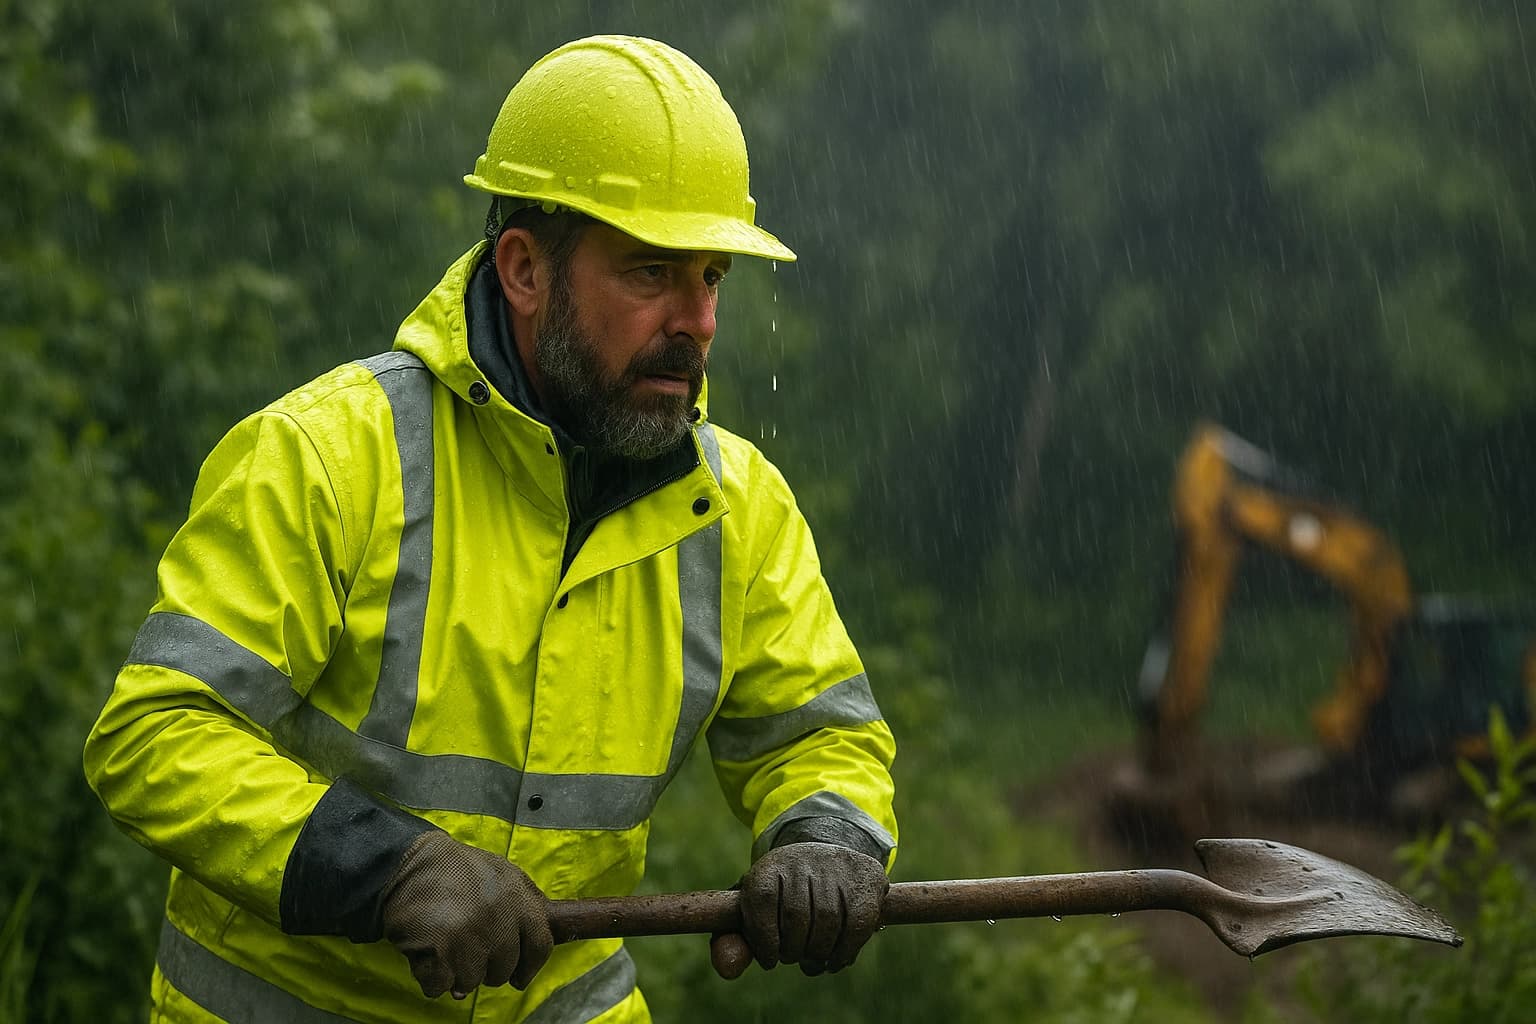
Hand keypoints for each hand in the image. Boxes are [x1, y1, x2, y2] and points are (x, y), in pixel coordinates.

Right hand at [380, 831, 552, 998]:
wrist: (408, 862)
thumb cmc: (457, 870)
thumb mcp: (504, 875)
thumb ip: (527, 905)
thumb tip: (551, 938)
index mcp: (518, 898)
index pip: (540, 946)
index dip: (530, 967)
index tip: (519, 978)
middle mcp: (498, 919)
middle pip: (504, 970)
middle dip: (487, 968)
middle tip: (469, 950)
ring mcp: (468, 937)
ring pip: (472, 981)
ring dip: (457, 972)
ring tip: (446, 944)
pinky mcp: (438, 952)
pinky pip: (440, 986)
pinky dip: (431, 977)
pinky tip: (428, 953)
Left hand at [714, 842, 887, 977]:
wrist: (826, 864)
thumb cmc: (783, 902)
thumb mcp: (753, 915)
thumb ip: (733, 941)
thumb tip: (727, 969)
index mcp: (767, 868)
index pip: (760, 903)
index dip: (764, 942)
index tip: (770, 959)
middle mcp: (801, 859)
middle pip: (796, 917)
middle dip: (794, 950)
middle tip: (795, 956)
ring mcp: (836, 865)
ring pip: (827, 921)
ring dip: (819, 953)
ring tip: (814, 960)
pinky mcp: (866, 876)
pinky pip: (857, 924)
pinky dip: (845, 951)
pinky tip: (835, 959)